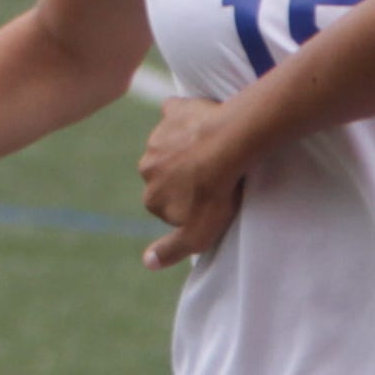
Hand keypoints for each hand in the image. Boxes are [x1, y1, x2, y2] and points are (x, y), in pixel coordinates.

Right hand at [138, 97, 243, 269]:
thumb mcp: (197, 236)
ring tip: (215, 152)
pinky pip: (175, 112)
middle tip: (214, 176)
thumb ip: (170, 250)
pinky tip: (202, 119)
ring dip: (187, 148)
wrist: (227, 148)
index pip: (166, 206)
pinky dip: (184, 116)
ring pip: (170, 146)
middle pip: (166, 175)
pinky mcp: (173, 113)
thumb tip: (147, 262)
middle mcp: (147, 168)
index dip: (188, 204)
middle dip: (184, 175)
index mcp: (151, 198)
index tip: (208, 201)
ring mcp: (158, 138)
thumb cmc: (216, 195)